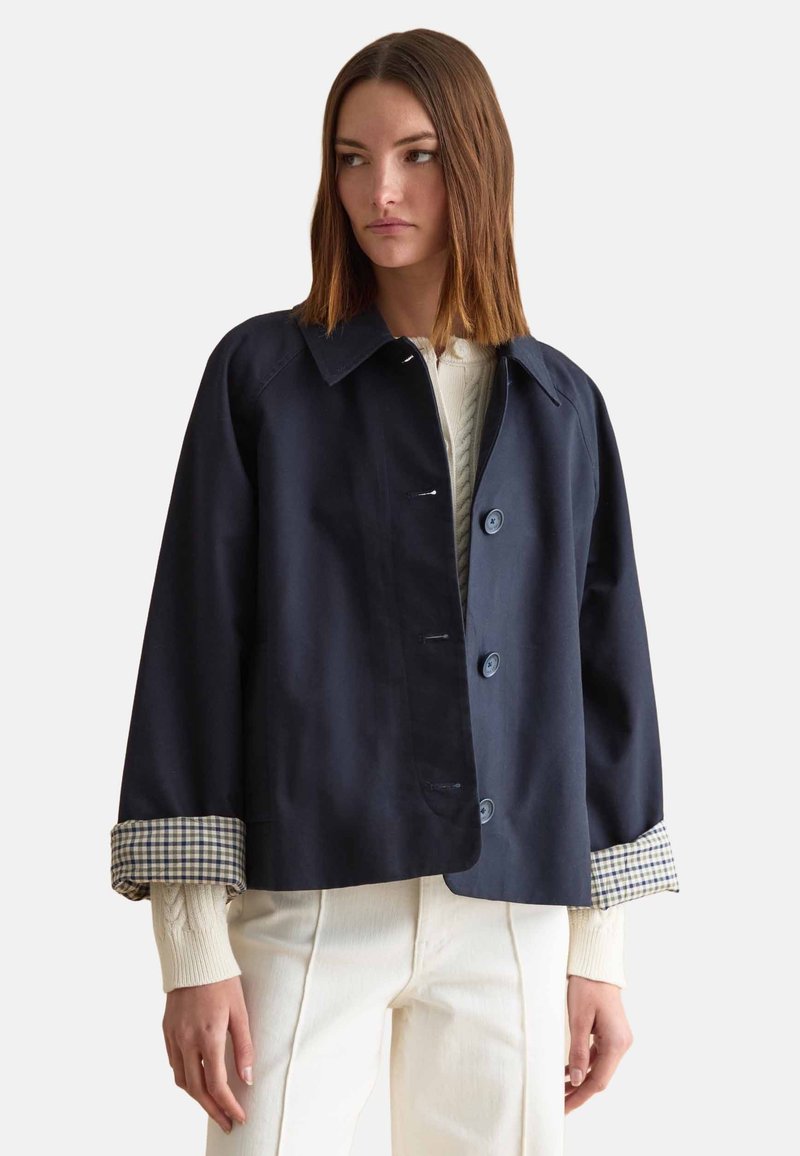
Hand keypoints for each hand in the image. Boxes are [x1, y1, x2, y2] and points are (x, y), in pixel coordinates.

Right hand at [162, 974, 254, 1134]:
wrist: (194, 958)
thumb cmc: (222, 981)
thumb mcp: (240, 1011)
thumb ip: (244, 1047)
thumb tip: (248, 1079)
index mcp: (209, 1036)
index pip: (217, 1084)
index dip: (229, 1105)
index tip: (240, 1117)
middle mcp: (187, 1040)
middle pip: (197, 1090)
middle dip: (213, 1111)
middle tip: (227, 1123)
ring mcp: (174, 1037)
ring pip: (182, 1081)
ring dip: (198, 1098)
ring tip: (214, 1105)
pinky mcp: (166, 1031)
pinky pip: (174, 1064)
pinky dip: (185, 1079)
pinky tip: (197, 1081)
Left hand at [564, 975, 632, 1113]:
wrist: (596, 965)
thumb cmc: (587, 987)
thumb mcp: (578, 1020)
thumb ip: (578, 1052)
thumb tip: (575, 1080)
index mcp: (617, 1043)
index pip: (598, 1081)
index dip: (580, 1097)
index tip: (564, 1108)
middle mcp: (621, 1044)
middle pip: (600, 1078)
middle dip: (579, 1092)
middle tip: (558, 1104)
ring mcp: (617, 1039)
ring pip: (598, 1068)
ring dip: (580, 1080)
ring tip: (559, 1091)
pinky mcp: (610, 1034)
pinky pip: (598, 1056)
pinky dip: (584, 1065)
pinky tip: (567, 1072)